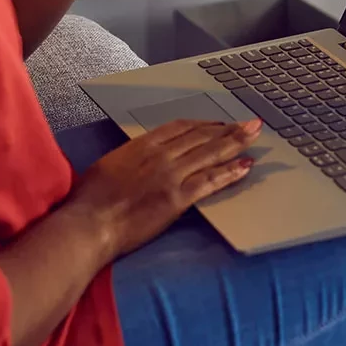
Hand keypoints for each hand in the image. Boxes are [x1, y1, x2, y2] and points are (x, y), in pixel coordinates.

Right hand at [69, 118, 262, 258]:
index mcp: (142, 145)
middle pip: (201, 136)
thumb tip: (140, 160)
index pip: (180, 127)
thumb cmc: (90, 199)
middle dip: (228, 128)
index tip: (217, 122)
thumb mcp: (110, 165)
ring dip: (236, 142)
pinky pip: (210, 181)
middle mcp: (160, 155)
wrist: (90, 222)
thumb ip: (131, 158)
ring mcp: (170, 176)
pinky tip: (245, 166)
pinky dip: (230, 172)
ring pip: (210, 153)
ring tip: (255, 135)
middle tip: (249, 123)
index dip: (203, 123)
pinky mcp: (177, 199)